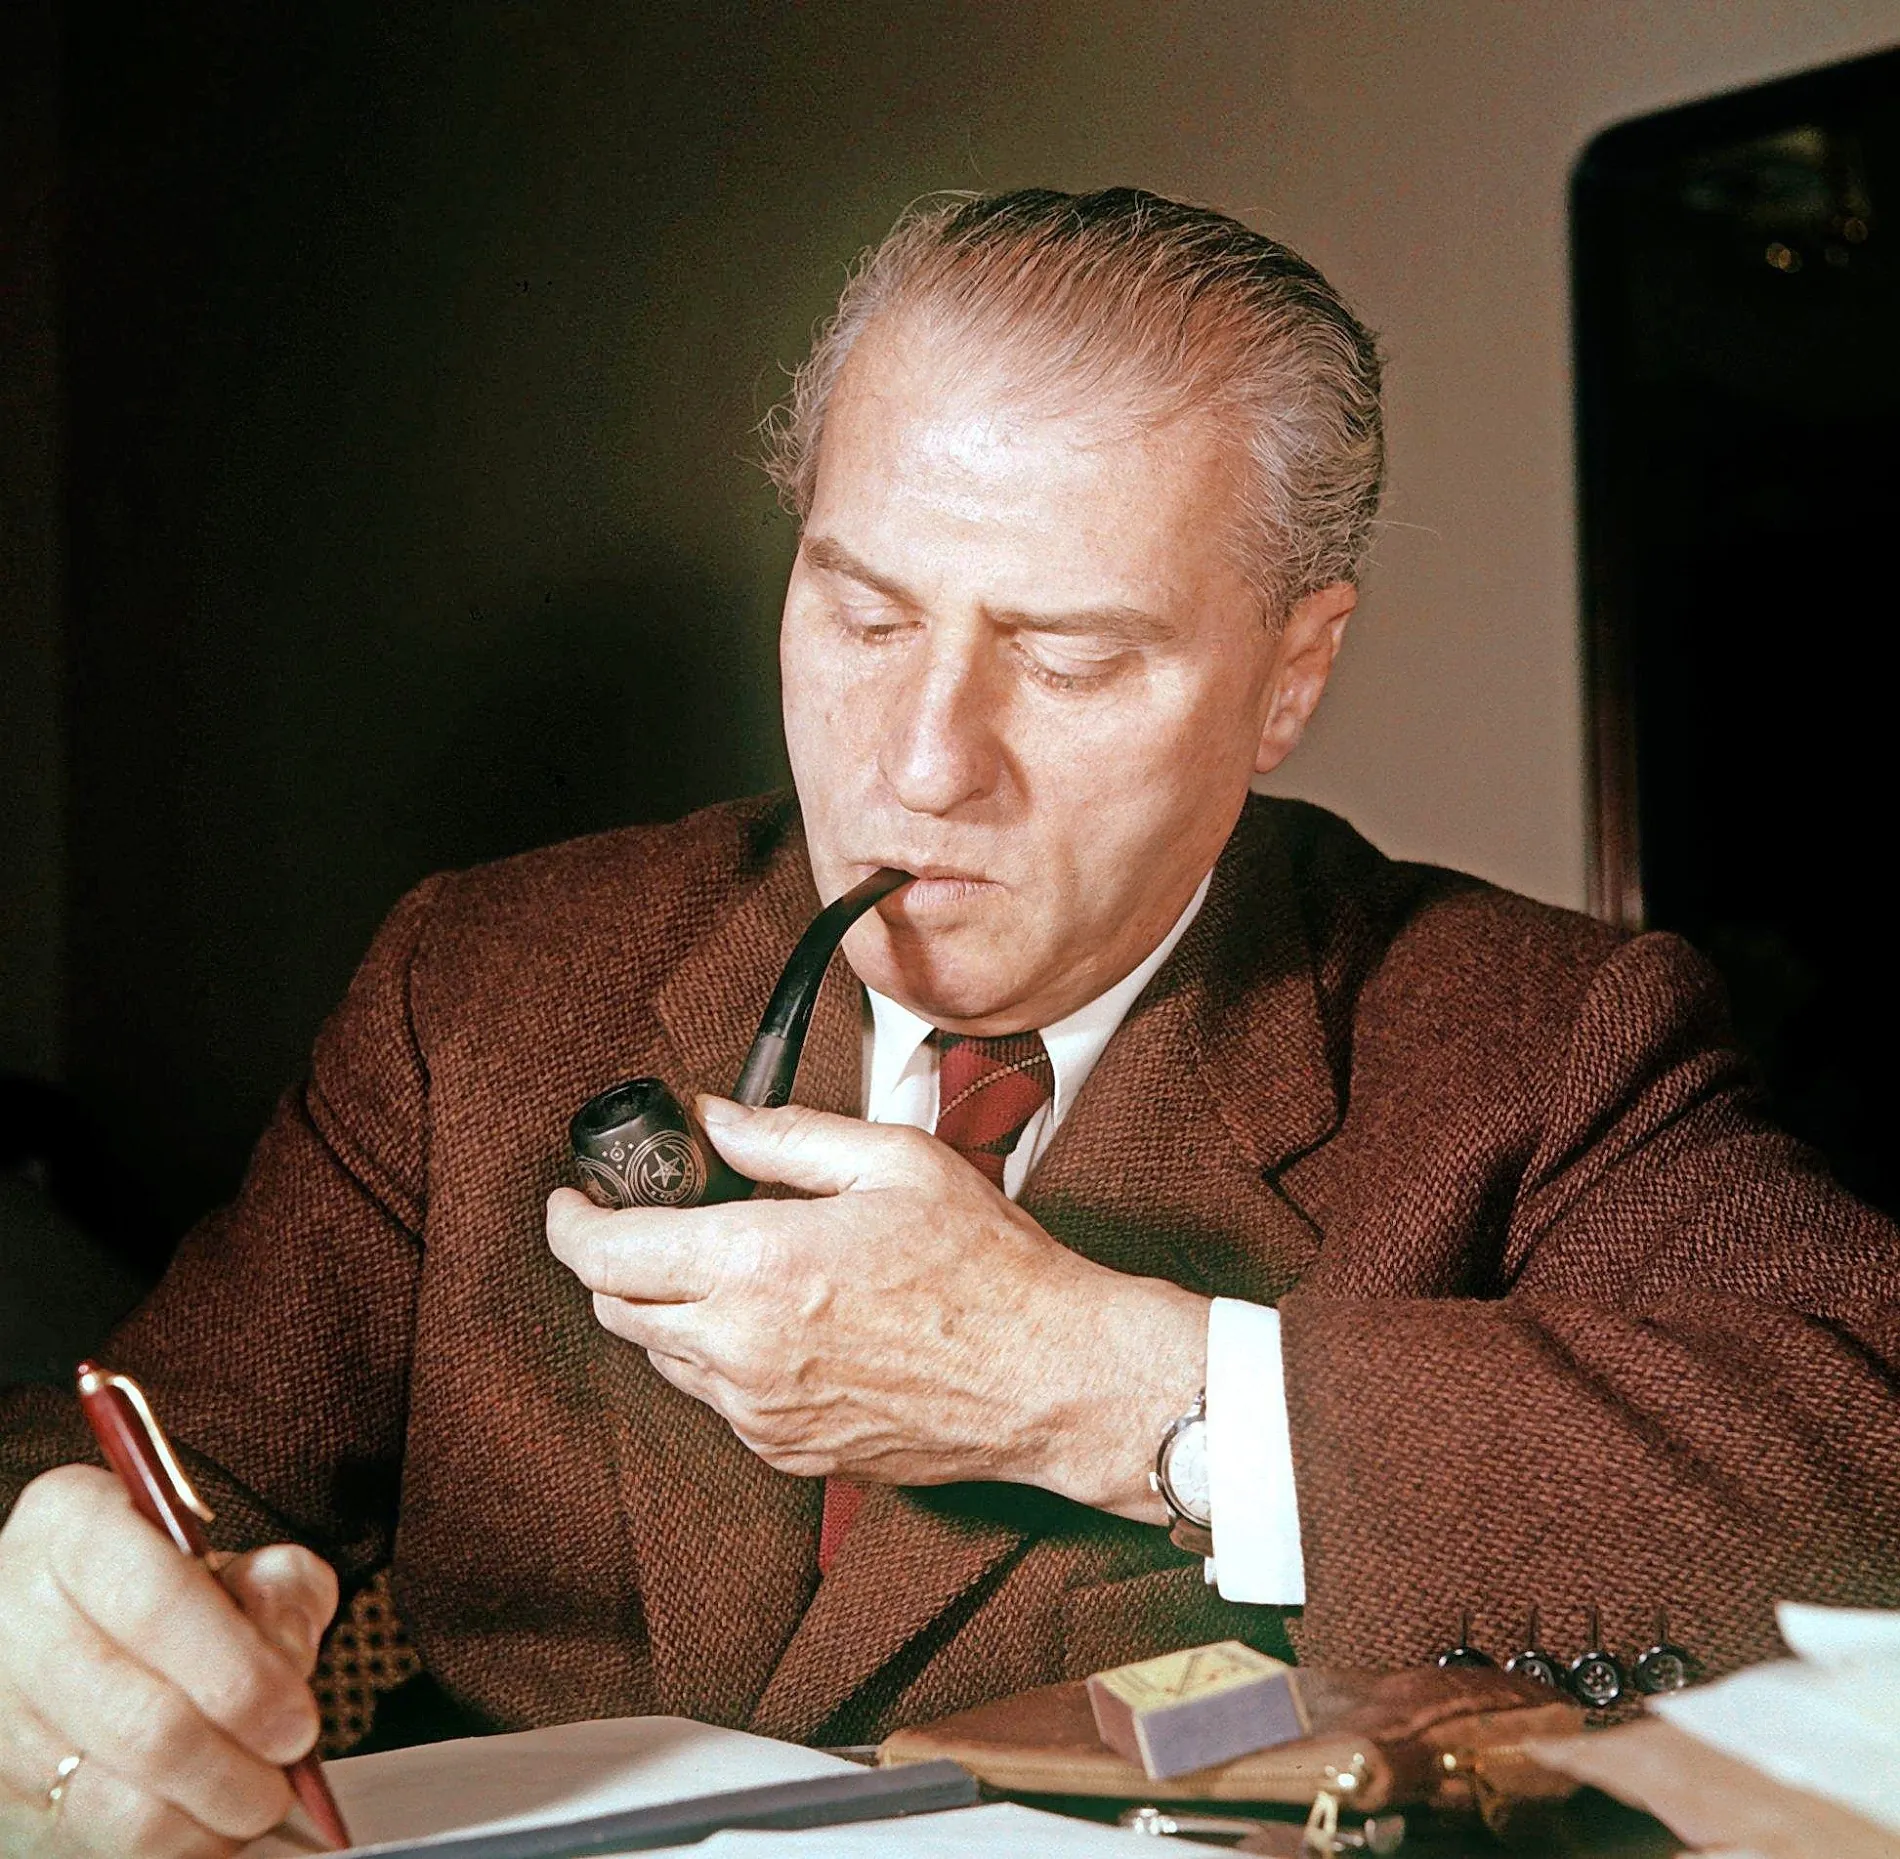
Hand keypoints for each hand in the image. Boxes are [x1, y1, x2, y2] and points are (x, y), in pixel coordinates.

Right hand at [0, 1465, 335, 1856]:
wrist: (86, 1639)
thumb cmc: (177, 1599)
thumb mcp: (239, 1560)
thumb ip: (282, 1589)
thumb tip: (284, 1655)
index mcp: (71, 1522)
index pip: (154, 1601)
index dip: (237, 1671)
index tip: (298, 1720)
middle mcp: (12, 1612)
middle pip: (140, 1719)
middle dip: (236, 1761)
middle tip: (288, 1769)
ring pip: (115, 1799)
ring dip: (208, 1813)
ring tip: (257, 1799)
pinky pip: (92, 1843)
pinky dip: (170, 1844)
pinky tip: (208, 1821)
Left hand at [546, 1096, 1207, 1516]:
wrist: (1051, 1376)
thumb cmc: (989, 1269)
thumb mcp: (890, 1161)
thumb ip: (784, 1137)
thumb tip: (716, 1119)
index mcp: (760, 1268)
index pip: (607, 1254)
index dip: (572, 1221)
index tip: (574, 1199)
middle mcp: (744, 1351)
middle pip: (618, 1308)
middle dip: (615, 1259)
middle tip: (653, 1217)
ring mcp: (761, 1412)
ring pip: (662, 1356)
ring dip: (668, 1307)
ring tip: (731, 1262)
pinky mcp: (788, 1451)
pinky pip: (716, 1397)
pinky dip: (720, 1352)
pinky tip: (779, 1316)